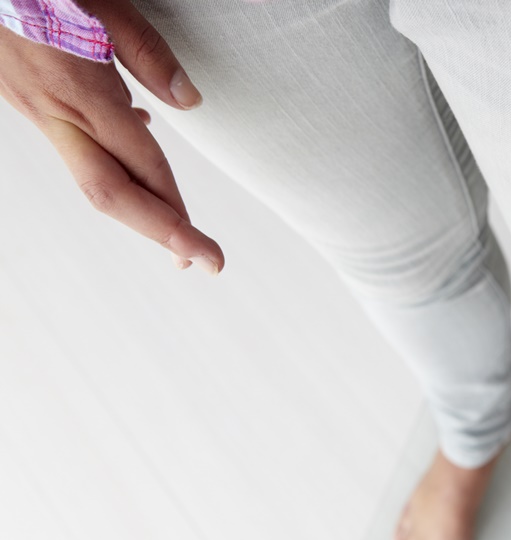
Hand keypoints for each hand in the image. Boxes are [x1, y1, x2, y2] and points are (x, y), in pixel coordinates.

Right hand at [0, 0, 222, 274]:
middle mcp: (54, 112)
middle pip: (111, 195)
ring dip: (137, 205)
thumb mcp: (102, 2)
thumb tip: (189, 100)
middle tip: (201, 263)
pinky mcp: (21, 97)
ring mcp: (33, 108)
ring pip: (89, 176)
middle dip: (161, 234)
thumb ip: (147, 51)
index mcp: (82, 94)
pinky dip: (111, 165)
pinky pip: (71, 148)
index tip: (210, 256)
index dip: (180, 220)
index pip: (145, 172)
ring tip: (174, 224)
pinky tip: (134, 154)